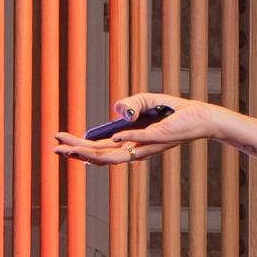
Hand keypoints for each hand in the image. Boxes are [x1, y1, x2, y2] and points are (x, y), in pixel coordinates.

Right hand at [48, 99, 230, 166]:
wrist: (200, 116)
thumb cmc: (173, 111)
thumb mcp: (145, 101)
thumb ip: (129, 104)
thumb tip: (119, 112)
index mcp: (127, 142)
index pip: (98, 149)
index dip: (77, 146)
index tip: (59, 140)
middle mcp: (134, 149)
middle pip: (99, 155)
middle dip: (76, 152)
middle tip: (56, 147)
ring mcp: (145, 146)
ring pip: (113, 156)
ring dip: (91, 153)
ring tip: (71, 148)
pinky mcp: (158, 138)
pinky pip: (139, 140)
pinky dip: (126, 139)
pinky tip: (114, 137)